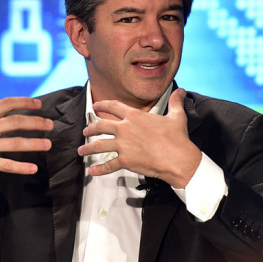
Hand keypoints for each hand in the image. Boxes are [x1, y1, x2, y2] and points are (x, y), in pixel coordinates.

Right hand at [0, 97, 53, 185]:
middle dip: (36, 123)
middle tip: (50, 125)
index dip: (25, 102)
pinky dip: (22, 167)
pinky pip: (7, 165)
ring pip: (16, 143)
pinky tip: (33, 168)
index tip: (39, 104)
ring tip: (48, 145)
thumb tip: (4, 112)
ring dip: (35, 144)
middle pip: (16, 122)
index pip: (7, 104)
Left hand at [77, 88, 201, 188]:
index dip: (103, 105)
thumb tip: (181, 91)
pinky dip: (99, 169)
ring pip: (99, 145)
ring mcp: (124, 145)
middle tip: (85, 131)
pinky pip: (108, 165)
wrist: (178, 158)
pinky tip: (92, 171)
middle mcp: (125, 129)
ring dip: (88, 148)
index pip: (114, 106)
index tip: (95, 106)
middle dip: (91, 128)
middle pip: (101, 126)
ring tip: (81, 151)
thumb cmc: (177, 138)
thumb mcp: (176, 116)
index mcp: (135, 116)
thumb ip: (175, 102)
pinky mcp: (125, 161)